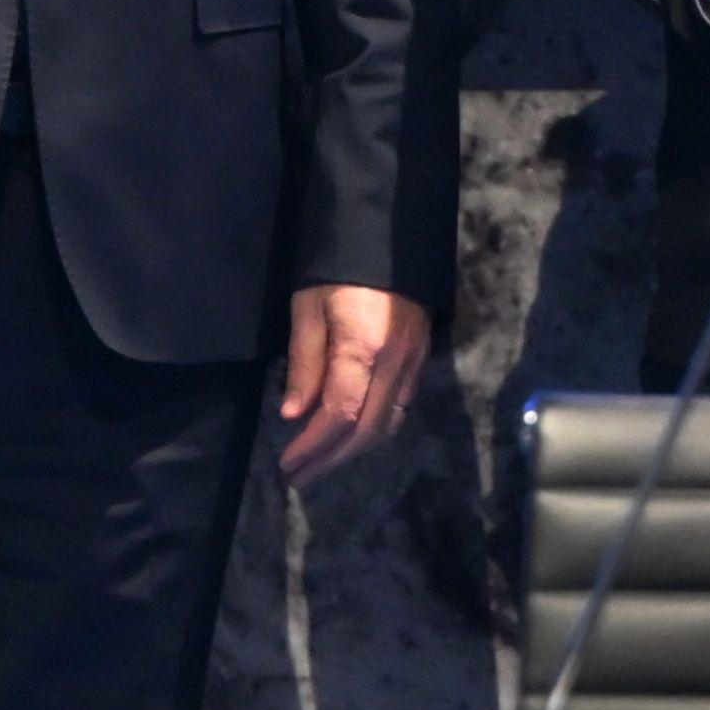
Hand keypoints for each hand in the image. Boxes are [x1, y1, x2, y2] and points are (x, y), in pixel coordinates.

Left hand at [276, 283, 432, 486]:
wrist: (389, 233)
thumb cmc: (338, 267)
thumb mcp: (308, 308)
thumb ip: (305, 363)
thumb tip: (295, 415)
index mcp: (364, 349)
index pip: (339, 414)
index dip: (313, 446)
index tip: (288, 463)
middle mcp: (395, 363)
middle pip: (366, 430)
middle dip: (331, 458)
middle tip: (300, 477)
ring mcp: (414, 362)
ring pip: (388, 424)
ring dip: (354, 450)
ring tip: (322, 462)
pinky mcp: (421, 358)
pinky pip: (400, 407)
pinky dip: (375, 429)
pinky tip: (352, 435)